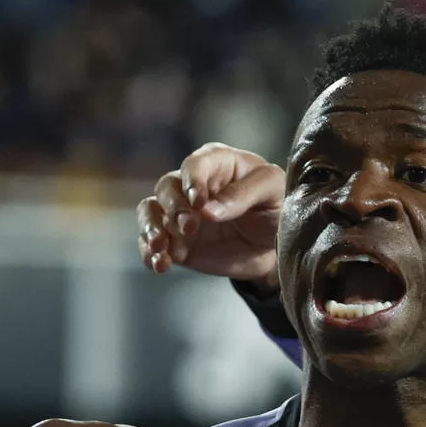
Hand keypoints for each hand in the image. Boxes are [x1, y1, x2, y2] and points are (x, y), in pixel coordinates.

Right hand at [137, 142, 283, 289]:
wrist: (272, 245)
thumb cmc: (275, 205)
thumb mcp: (273, 190)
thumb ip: (244, 194)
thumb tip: (209, 211)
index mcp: (216, 162)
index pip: (195, 165)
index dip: (192, 181)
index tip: (198, 202)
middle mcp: (191, 185)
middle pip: (167, 188)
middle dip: (174, 208)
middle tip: (189, 227)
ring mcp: (179, 213)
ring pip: (150, 211)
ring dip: (150, 227)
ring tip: (160, 246)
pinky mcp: (175, 240)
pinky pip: (152, 243)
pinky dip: (150, 252)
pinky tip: (159, 264)